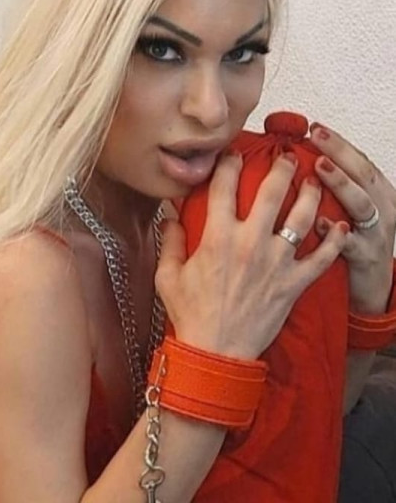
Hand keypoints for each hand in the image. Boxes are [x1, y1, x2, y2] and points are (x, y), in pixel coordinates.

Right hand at [156, 150, 347, 360]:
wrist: (215, 354)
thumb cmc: (190, 315)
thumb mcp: (168, 275)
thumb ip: (169, 239)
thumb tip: (169, 214)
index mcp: (217, 237)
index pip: (224, 186)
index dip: (230, 163)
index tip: (234, 154)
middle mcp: (249, 244)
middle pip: (271, 193)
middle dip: (282, 168)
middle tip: (288, 156)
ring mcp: (275, 263)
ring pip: (300, 219)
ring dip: (310, 196)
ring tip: (314, 181)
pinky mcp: (292, 284)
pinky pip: (320, 260)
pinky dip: (334, 243)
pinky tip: (340, 228)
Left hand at [309, 123, 395, 313]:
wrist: (371, 288)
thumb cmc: (355, 240)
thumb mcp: (351, 206)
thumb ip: (334, 182)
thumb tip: (301, 152)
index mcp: (379, 191)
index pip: (360, 159)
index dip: (339, 142)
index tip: (316, 128)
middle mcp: (382, 208)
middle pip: (363, 174)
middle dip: (340, 153)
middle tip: (316, 137)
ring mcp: (376, 232)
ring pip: (361, 204)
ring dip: (340, 183)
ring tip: (319, 167)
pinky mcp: (367, 257)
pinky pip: (351, 242)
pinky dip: (334, 231)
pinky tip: (317, 221)